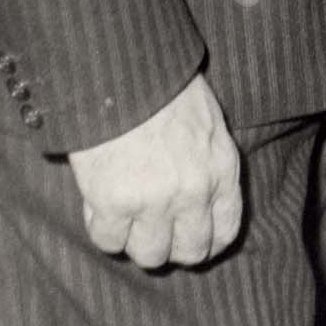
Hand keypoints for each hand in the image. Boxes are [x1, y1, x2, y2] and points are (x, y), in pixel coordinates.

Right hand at [67, 71, 241, 269]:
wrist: (123, 70)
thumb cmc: (164, 86)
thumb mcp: (206, 122)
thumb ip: (208, 164)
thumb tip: (200, 203)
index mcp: (221, 169)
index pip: (224, 231)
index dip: (205, 241)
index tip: (187, 236)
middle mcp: (194, 192)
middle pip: (188, 252)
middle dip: (171, 244)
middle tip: (151, 227)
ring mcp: (154, 201)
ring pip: (149, 255)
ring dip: (135, 239)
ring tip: (125, 211)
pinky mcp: (114, 203)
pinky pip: (108, 241)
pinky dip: (102, 225)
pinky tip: (100, 200)